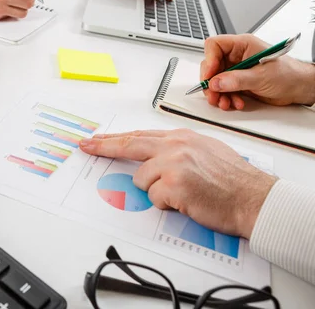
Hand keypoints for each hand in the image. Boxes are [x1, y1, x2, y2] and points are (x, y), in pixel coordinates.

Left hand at [79, 129, 276, 238]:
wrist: (254, 198)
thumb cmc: (233, 180)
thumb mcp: (204, 151)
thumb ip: (176, 150)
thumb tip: (151, 159)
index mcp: (181, 137)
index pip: (139, 135)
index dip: (114, 139)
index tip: (96, 139)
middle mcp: (175, 145)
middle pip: (128, 144)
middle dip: (103, 147)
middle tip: (85, 146)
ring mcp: (173, 163)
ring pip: (141, 180)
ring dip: (156, 191)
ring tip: (184, 193)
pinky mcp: (173, 185)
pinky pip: (154, 198)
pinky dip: (167, 205)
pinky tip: (188, 201)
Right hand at [201, 34, 314, 109]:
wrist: (299, 88)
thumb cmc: (288, 74)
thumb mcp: (261, 77)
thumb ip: (237, 80)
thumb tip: (216, 82)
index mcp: (243, 45)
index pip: (215, 46)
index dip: (209, 60)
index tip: (209, 76)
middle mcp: (237, 56)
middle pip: (211, 64)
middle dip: (211, 82)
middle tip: (213, 94)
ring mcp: (236, 69)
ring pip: (215, 79)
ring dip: (217, 93)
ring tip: (224, 102)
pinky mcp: (237, 82)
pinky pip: (223, 89)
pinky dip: (225, 98)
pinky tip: (234, 102)